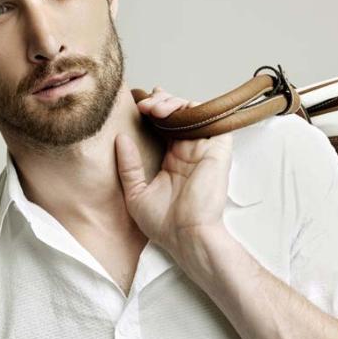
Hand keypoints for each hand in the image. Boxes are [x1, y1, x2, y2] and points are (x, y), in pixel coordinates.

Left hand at [115, 86, 232, 252]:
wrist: (185, 236)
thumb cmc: (164, 224)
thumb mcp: (135, 193)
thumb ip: (128, 166)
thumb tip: (120, 138)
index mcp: (172, 161)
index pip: (164, 126)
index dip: (153, 110)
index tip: (138, 103)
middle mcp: (188, 152)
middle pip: (178, 113)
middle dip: (160, 102)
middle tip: (143, 106)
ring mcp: (203, 148)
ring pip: (192, 110)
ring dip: (171, 102)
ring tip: (153, 108)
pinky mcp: (217, 148)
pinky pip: (210, 118)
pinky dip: (191, 108)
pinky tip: (169, 112)